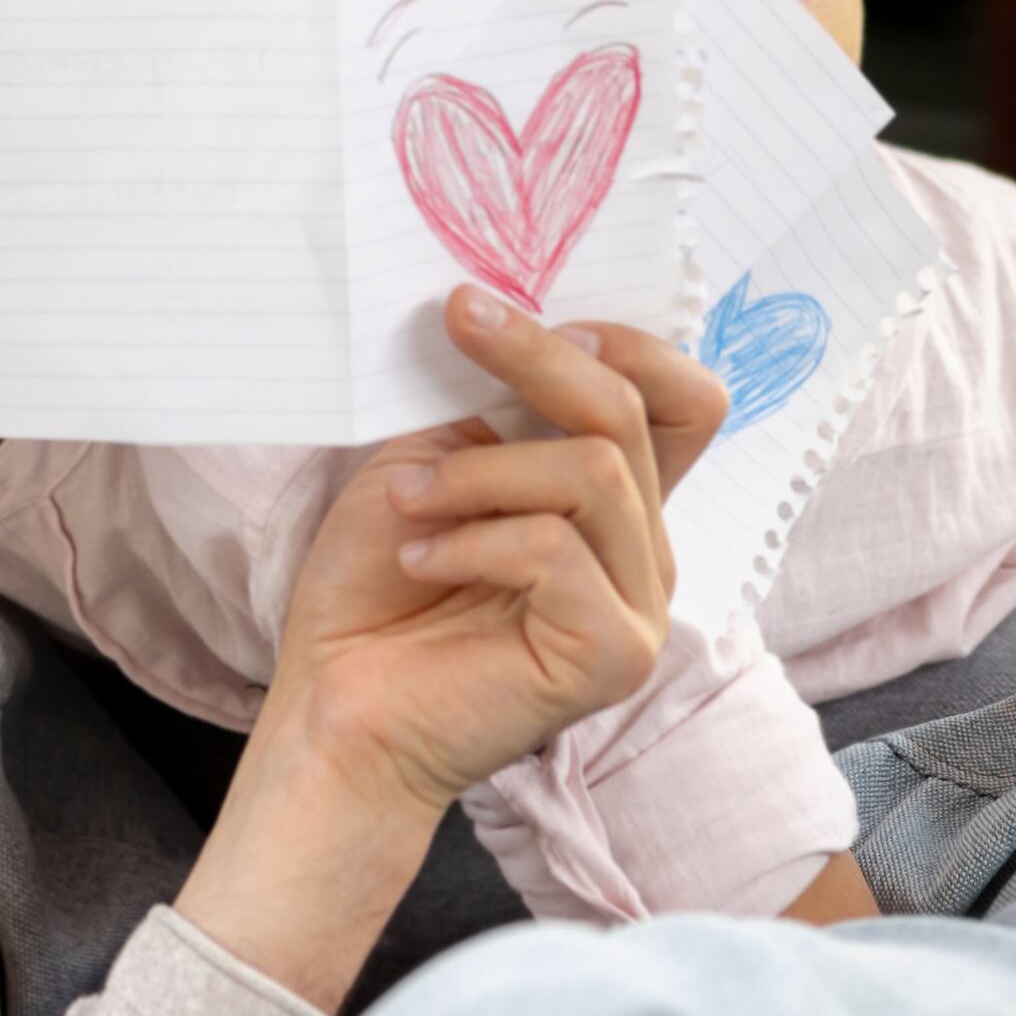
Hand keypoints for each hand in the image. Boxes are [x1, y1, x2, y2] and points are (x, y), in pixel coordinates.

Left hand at [281, 285, 725, 811]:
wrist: (334, 708)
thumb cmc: (374, 592)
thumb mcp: (428, 462)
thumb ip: (491, 406)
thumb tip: (506, 308)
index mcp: (613, 504)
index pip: (682, 400)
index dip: (621, 341)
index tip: (512, 310)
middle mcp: (643, 553)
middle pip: (633, 414)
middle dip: (535, 356)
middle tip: (455, 318)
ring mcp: (638, 608)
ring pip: (593, 473)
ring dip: (479, 469)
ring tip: (407, 501)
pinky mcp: (612, 655)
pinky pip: (557, 551)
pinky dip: (472, 541)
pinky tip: (422, 562)